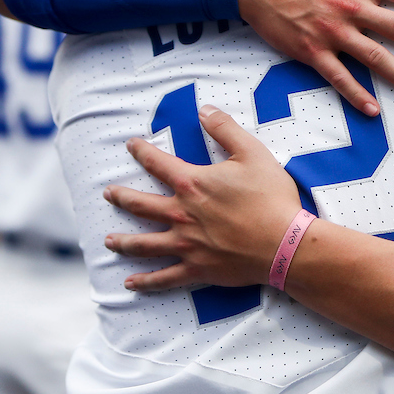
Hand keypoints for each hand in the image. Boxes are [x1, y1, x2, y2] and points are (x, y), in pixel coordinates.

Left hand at [103, 106, 302, 290]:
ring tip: (109, 241)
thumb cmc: (271, 197)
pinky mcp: (197, 269)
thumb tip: (204, 110)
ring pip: (144, 244)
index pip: (158, 163)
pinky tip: (130, 283)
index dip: (142, 152)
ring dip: (124, 242)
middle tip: (108, 194)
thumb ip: (225, 129)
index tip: (131, 145)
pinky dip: (145, 282)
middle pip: (141, 205)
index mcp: (192, 184)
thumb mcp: (253, 153)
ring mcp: (186, 245)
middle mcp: (181, 214)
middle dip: (121, 198)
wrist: (285, 243)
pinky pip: (164, 278)